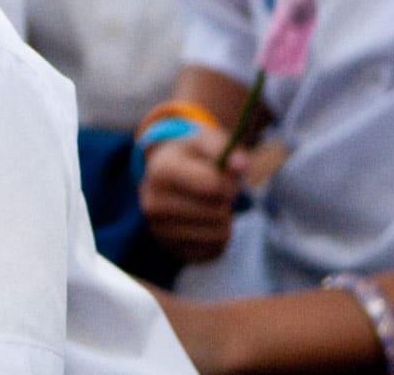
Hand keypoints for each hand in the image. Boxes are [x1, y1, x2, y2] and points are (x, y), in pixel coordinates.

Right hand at [140, 122, 248, 262]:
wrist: (164, 178)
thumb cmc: (191, 158)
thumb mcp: (205, 142)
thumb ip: (224, 148)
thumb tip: (240, 165)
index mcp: (160, 171)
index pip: (213, 187)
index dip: (229, 182)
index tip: (225, 177)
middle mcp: (152, 203)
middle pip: (217, 213)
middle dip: (227, 202)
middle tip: (219, 193)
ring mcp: (159, 230)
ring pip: (218, 235)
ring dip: (225, 221)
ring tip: (213, 207)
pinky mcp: (171, 249)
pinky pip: (214, 251)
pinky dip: (219, 239)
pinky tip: (208, 224)